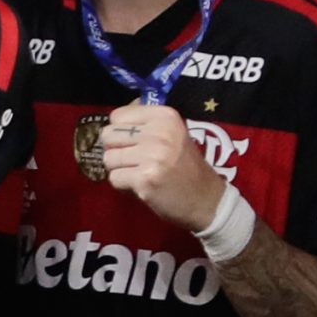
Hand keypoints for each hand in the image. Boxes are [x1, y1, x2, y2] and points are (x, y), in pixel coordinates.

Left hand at [99, 104, 224, 231]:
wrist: (207, 201)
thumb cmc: (185, 166)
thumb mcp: (173, 134)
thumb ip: (146, 121)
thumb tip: (115, 117)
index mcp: (166, 117)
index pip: (117, 115)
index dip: (121, 131)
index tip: (137, 142)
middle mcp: (159, 133)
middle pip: (108, 135)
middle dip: (117, 150)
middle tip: (136, 160)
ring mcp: (152, 156)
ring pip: (108, 158)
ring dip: (120, 169)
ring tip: (140, 173)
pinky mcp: (145, 179)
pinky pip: (114, 178)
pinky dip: (123, 185)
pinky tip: (142, 185)